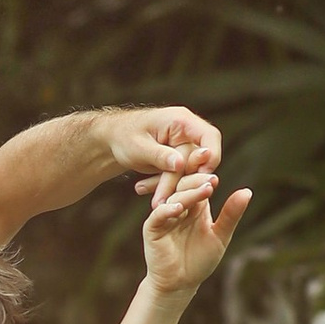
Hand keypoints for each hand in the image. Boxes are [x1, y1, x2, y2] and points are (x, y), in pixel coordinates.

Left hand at [105, 102, 223, 191]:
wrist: (113, 139)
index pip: (209, 136)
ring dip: (173, 187)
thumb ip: (160, 155)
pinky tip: (150, 193)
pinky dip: (167, 186)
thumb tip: (181, 165)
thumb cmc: (123, 136)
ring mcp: (184, 146)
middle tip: (163, 201)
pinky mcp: (180, 160)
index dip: (211, 157)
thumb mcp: (139, 147)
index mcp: (181, 121)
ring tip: (155, 202)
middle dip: (183, 181)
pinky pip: (180, 176)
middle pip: (198, 159)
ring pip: (190, 171)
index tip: (202, 177)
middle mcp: (187, 132)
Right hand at [141, 164, 251, 300]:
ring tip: (205, 190)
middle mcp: (178, 206)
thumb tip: (248, 191)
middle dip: (198, 179)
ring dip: (189, 193)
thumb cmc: (199, 260)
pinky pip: (158, 215)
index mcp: (195, 204)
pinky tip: (180, 208)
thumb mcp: (220, 236)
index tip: (217, 162)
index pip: (198, 182)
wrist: (180, 284)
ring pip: (174, 198)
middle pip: (185, 186)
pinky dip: (168, 210)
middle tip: (212, 176)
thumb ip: (231, 214)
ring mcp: (164, 216)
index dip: (205, 172)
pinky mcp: (152, 228)